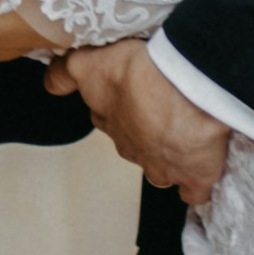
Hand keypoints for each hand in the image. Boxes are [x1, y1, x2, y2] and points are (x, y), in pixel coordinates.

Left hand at [51, 37, 230, 208]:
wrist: (180, 90)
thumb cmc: (138, 70)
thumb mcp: (88, 63)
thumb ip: (66, 72)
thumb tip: (51, 84)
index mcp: (107, 119)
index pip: (102, 116)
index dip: (114, 107)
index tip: (125, 97)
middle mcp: (130, 146)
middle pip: (130, 143)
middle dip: (142, 131)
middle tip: (163, 106)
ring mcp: (161, 167)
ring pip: (158, 170)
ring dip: (168, 158)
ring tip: (187, 137)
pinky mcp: (193, 177)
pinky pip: (193, 191)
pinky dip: (195, 183)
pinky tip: (202, 170)